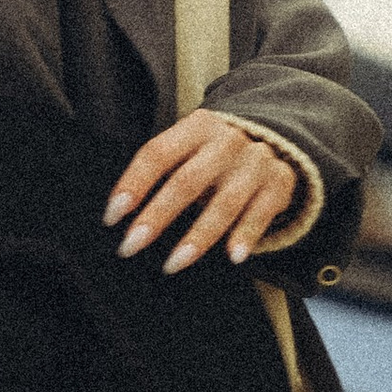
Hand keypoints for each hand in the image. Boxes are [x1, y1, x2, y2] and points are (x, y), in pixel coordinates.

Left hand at [103, 109, 298, 270]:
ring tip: (172, 264)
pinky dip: (246, 236)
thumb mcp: (189, 146)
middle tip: (130, 246)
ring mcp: (255, 163)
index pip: (157, 154)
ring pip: (224, 203)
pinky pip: (261, 213)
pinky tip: (233, 257)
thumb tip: (121, 212)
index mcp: (196, 127)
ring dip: (197, 237)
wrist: (273, 138)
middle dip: (156, 217)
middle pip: (187, 182)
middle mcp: (226, 142)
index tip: (112, 217)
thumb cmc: (214, 152)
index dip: (133, 185)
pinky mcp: (279, 183)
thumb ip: (162, 168)